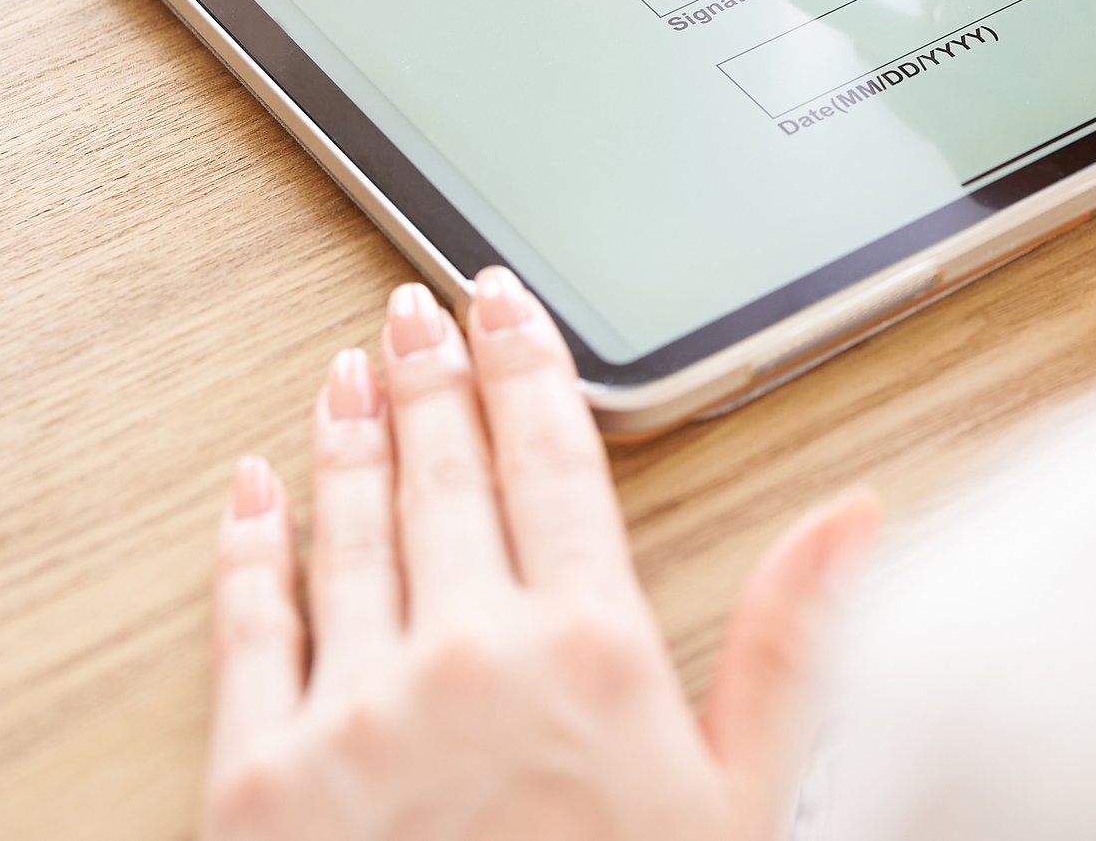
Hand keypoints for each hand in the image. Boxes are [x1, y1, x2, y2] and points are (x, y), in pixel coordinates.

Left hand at [201, 268, 879, 840]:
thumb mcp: (742, 804)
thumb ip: (786, 648)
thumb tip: (849, 521)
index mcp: (591, 652)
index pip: (553, 458)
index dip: (523, 365)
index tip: (499, 304)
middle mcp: (468, 658)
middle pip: (442, 471)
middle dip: (428, 376)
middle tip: (410, 311)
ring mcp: (354, 715)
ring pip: (345, 528)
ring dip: (344, 437)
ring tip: (343, 376)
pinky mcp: (259, 781)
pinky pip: (245, 627)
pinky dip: (245, 546)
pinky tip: (249, 493)